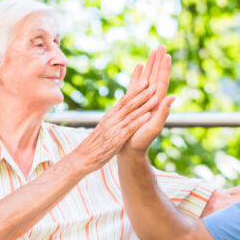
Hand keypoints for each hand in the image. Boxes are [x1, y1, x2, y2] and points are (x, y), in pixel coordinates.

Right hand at [74, 53, 160, 170]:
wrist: (84, 157)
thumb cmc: (95, 144)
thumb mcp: (104, 128)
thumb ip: (113, 119)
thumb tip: (120, 112)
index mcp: (110, 115)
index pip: (124, 99)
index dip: (135, 90)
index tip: (145, 81)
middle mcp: (112, 119)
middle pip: (129, 103)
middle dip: (142, 93)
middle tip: (153, 84)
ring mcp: (115, 128)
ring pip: (131, 113)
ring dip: (144, 105)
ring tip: (155, 97)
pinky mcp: (117, 139)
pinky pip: (130, 128)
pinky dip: (139, 121)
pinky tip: (148, 116)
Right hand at [123, 46, 174, 153]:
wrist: (130, 150)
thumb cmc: (142, 141)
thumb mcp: (154, 127)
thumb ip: (164, 112)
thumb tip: (173, 96)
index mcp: (157, 103)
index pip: (162, 81)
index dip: (164, 68)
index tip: (166, 54)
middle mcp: (151, 99)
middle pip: (156, 76)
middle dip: (158, 61)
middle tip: (161, 45)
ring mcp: (143, 100)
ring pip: (147, 78)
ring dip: (150, 65)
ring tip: (153, 52)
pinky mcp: (134, 102)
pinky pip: (136, 84)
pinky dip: (138, 74)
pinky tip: (139, 67)